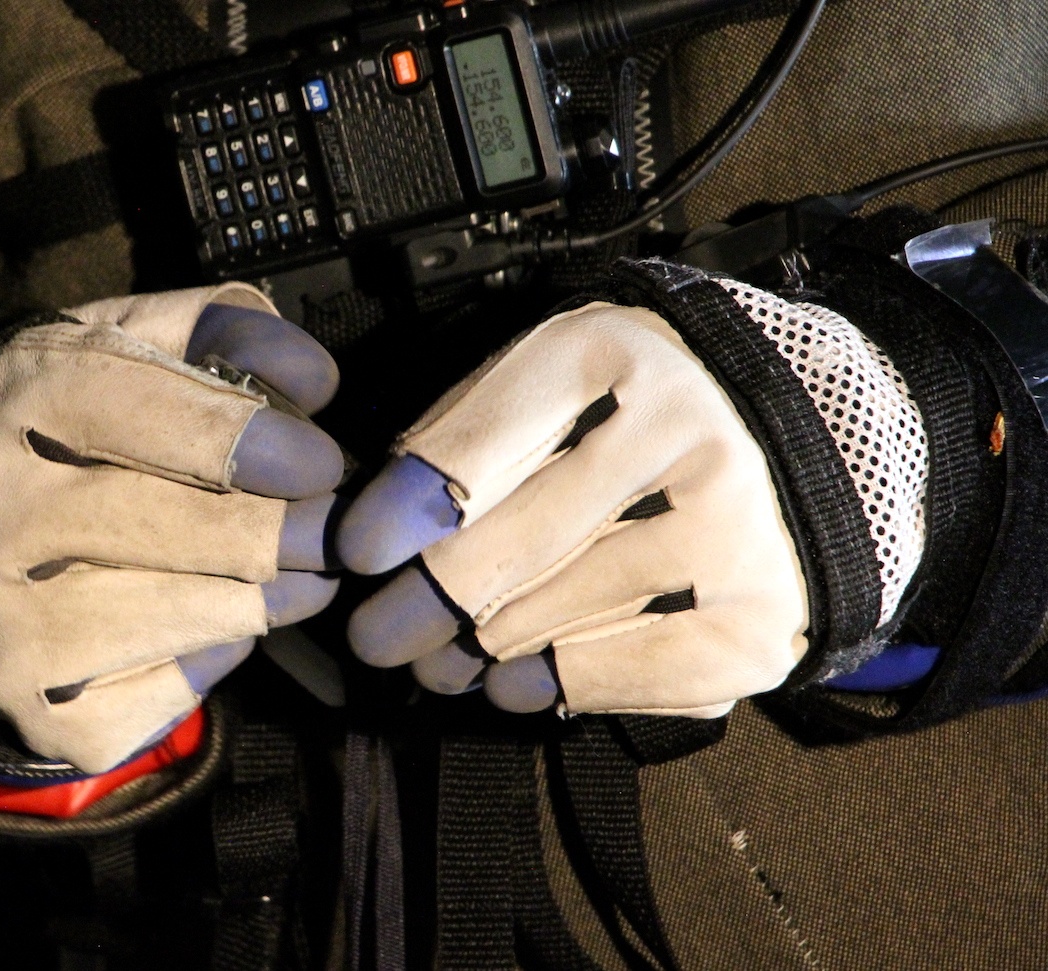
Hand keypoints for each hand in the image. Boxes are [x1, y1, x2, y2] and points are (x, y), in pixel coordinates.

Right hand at [0, 285, 341, 771]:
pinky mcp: (44, 715)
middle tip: (319, 520)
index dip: (260, 441)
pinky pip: (188, 689)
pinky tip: (195, 620)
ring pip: (214, 614)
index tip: (317, 459)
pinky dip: (216, 654)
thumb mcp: (133, 345)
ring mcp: (11, 627)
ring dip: (275, 592)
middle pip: (206, 531)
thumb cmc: (75, 430)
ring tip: (273, 564)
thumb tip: (314, 382)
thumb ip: (227, 334)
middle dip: (295, 528)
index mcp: (23, 401)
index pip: (160, 417)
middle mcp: (1, 517)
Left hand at [336, 297, 880, 716]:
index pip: (488, 441)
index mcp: (613, 351)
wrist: (807, 437)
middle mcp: (685, 427)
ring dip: (481, 649)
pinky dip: (563, 683)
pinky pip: (636, 668)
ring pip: (563, 609)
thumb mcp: (555, 383)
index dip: (409, 505)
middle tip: (377, 637)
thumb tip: (382, 537)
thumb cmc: (638, 410)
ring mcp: (737, 522)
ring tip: (441, 661)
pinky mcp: (767, 612)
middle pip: (520, 540)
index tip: (359, 552)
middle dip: (427, 601)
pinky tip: (514, 685)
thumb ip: (470, 438)